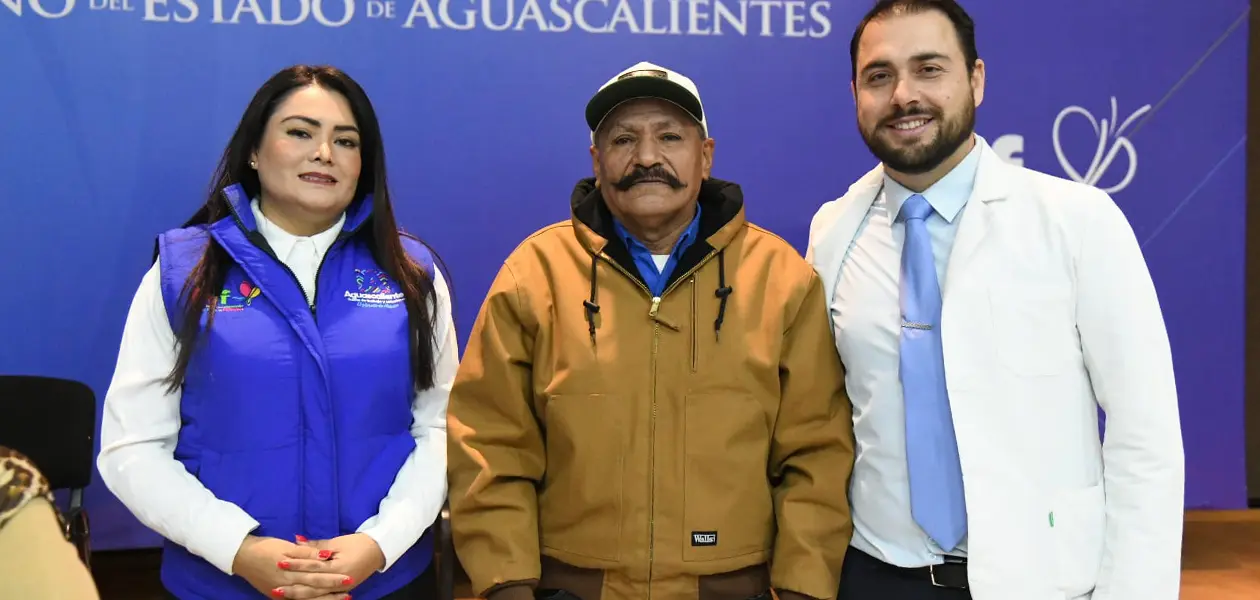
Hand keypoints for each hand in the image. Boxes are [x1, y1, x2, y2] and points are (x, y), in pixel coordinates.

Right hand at [231, 535, 352, 598]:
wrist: (241, 556)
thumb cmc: (266, 548)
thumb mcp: (286, 546)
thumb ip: (306, 553)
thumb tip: (326, 555)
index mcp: (290, 572)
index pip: (316, 576)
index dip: (332, 578)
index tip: (348, 578)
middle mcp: (287, 586)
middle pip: (313, 590)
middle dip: (332, 592)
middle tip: (349, 590)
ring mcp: (281, 593)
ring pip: (306, 599)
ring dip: (324, 599)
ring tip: (341, 598)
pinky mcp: (277, 596)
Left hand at [279, 533, 384, 596]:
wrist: (379, 551)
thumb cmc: (359, 543)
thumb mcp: (338, 542)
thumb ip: (316, 546)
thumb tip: (296, 541)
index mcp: (339, 567)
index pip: (313, 567)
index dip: (296, 564)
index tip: (280, 561)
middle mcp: (340, 582)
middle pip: (312, 586)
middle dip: (293, 586)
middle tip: (275, 586)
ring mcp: (341, 589)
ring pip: (316, 595)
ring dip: (298, 595)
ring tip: (282, 594)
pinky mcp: (341, 592)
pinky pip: (323, 598)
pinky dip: (310, 598)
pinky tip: (298, 599)